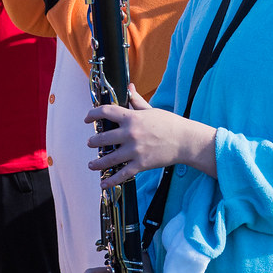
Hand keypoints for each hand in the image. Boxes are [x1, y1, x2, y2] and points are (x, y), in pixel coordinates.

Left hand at [85, 86, 215, 188]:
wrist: (185, 141)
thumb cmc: (170, 124)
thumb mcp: (151, 110)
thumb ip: (137, 100)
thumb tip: (129, 87)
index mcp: (132, 117)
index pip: (106, 112)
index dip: (93, 115)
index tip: (87, 119)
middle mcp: (130, 134)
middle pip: (103, 138)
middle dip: (93, 142)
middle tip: (90, 143)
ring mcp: (135, 150)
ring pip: (108, 159)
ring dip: (97, 163)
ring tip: (92, 164)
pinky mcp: (141, 164)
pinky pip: (122, 174)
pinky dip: (110, 181)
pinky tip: (103, 184)